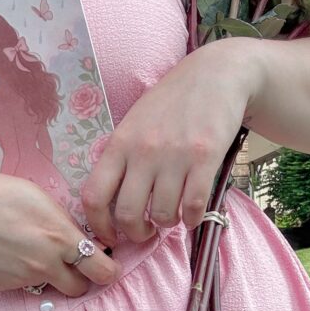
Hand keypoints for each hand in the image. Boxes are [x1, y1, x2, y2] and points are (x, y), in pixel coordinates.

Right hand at [0, 164, 122, 294]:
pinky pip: (26, 285)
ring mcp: (24, 278)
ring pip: (52, 286)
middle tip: (76, 264)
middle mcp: (46, 263)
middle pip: (81, 288)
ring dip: (52, 275)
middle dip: (83, 278)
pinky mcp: (5, 286)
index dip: (108, 268)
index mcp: (60, 236)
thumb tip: (79, 240)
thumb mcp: (39, 198)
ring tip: (32, 250)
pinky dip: (24, 273)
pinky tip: (9, 252)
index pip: (102, 269)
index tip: (107, 263)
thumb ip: (63, 223)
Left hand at [80, 38, 262, 244]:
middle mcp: (143, 151)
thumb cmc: (170, 103)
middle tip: (145, 231)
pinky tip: (192, 213)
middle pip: (128, 214)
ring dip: (167, 223)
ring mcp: (174, 155)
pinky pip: (193, 206)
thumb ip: (121, 157)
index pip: (94, 195)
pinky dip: (192, 219)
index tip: (109, 235)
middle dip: (136, 233)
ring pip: (163, 214)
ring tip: (171, 214)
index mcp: (119, 144)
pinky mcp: (205, 158)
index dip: (98, 225)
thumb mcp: (133, 123)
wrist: (215, 75)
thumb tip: (111, 202)